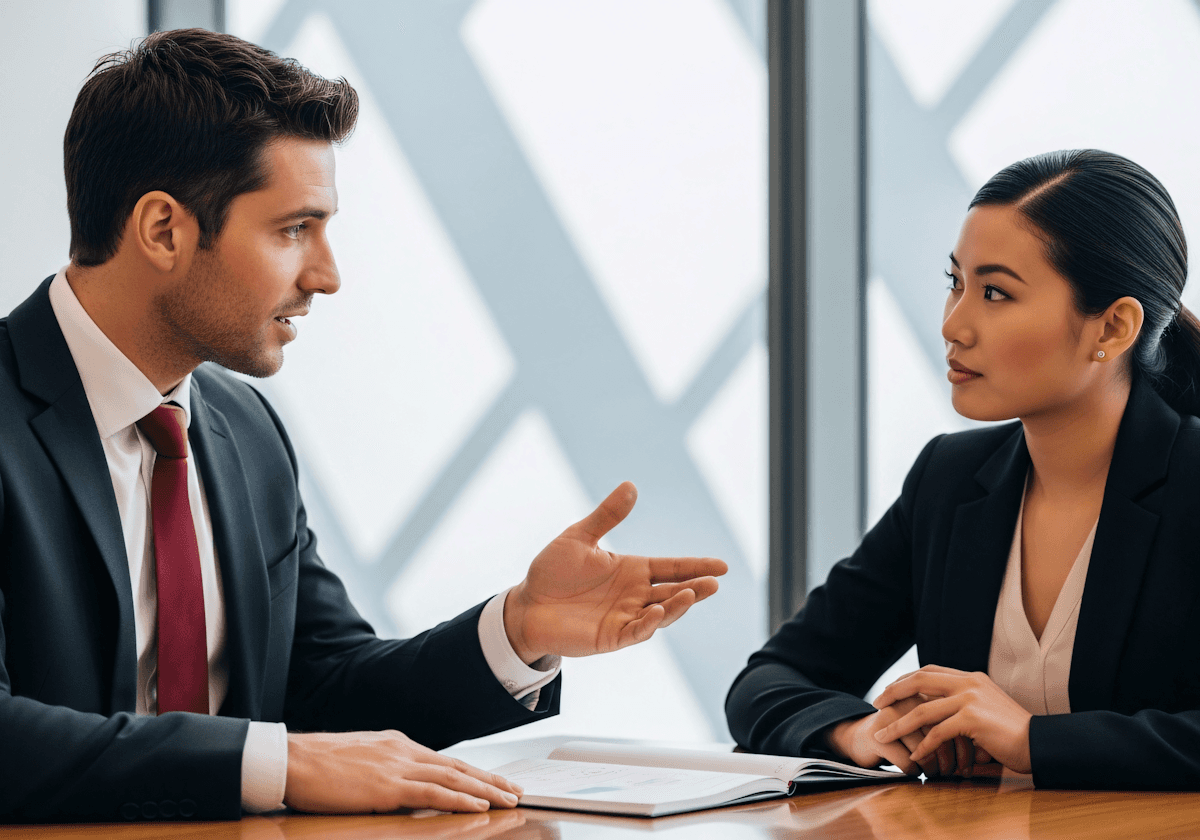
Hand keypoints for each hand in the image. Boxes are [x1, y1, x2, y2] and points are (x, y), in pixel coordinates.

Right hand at [284, 730, 523, 813]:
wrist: (291, 759)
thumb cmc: (316, 765)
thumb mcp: (359, 760)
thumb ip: (384, 769)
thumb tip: (401, 785)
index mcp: (396, 744)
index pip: (445, 760)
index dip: (473, 772)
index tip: (494, 781)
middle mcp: (404, 751)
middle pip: (458, 767)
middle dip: (490, 780)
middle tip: (516, 790)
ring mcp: (398, 767)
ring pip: (454, 778)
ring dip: (485, 791)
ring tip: (509, 800)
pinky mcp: (388, 786)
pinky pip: (434, 793)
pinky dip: (460, 799)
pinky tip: (479, 806)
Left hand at [503, 481, 726, 661]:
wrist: (526, 604)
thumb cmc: (552, 570)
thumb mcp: (579, 537)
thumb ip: (607, 516)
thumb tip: (630, 486)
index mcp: (632, 570)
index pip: (671, 568)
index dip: (696, 566)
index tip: (722, 565)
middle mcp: (634, 594)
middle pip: (674, 591)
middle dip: (696, 588)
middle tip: (715, 582)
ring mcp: (625, 617)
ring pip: (661, 613)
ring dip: (678, 605)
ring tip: (691, 593)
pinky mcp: (611, 637)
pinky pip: (637, 630)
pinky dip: (649, 623)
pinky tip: (657, 610)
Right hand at [826, 698, 994, 777]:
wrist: (865, 738)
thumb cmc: (907, 736)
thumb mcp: (933, 728)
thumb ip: (959, 734)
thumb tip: (988, 756)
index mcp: (924, 693)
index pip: (956, 717)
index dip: (966, 742)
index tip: (973, 761)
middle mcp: (908, 701)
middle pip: (942, 733)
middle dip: (954, 757)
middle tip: (960, 773)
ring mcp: (890, 717)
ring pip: (925, 749)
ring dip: (935, 767)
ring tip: (939, 774)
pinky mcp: (877, 736)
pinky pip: (908, 761)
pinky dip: (916, 771)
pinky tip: (917, 773)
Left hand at [872, 665, 1032, 773]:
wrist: (1038, 742)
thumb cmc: (1010, 731)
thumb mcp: (984, 706)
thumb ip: (961, 702)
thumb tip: (930, 708)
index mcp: (970, 677)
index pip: (929, 670)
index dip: (905, 679)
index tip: (888, 691)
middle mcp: (968, 682)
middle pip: (919, 681)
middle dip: (893, 692)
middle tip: (876, 705)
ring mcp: (970, 699)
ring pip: (922, 710)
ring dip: (899, 725)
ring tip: (883, 735)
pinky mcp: (972, 719)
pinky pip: (937, 733)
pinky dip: (923, 746)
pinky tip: (915, 756)